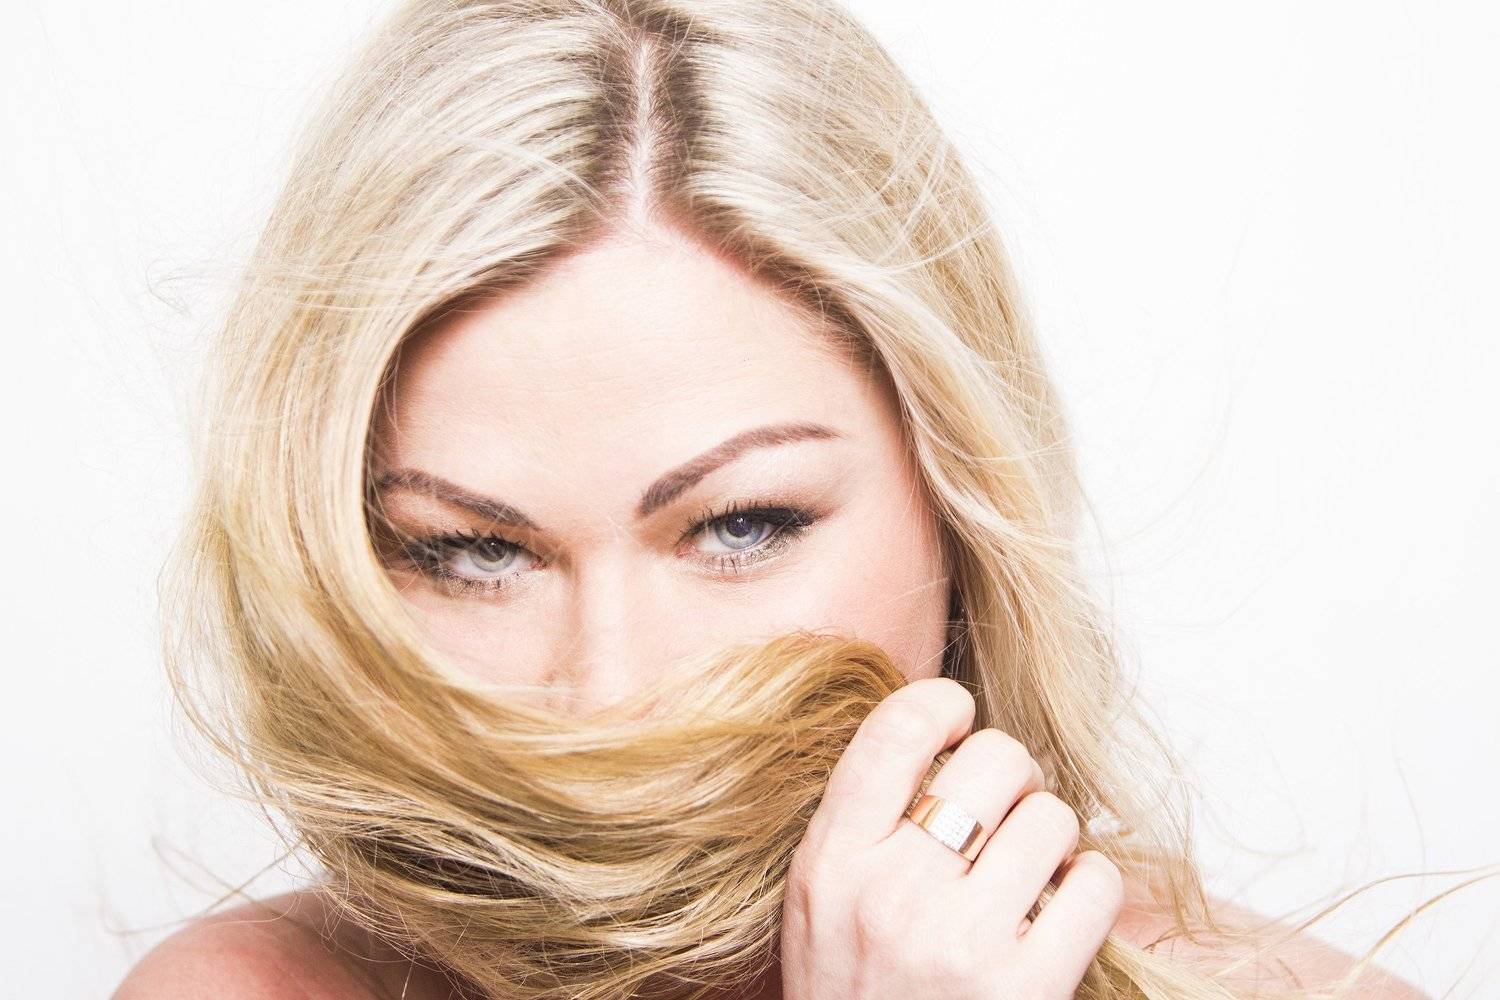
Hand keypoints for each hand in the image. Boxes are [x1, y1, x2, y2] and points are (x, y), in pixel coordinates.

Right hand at [779, 677, 1123, 998]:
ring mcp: (963, 942)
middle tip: (1001, 814)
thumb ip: (860, 820)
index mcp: (833, 862)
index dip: (944, 703)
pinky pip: (1096, 884)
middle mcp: (893, 895)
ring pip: (1052, 817)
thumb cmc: (853, 994)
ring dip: (1052, 837)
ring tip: (1027, 874)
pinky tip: (1060, 911)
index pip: (897, 730)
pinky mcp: (1027, 988)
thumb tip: (937, 728)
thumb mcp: (818, 901)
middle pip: (994, 760)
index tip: (959, 722)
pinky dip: (1091, 889)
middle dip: (1011, 776)